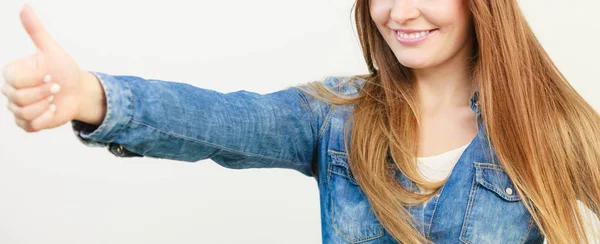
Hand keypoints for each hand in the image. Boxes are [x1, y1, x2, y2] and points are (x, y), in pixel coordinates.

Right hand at [1, 4, 86, 131]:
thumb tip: (24, 7)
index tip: (49, 74)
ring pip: (24, 113)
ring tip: (55, 98)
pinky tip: (54, 110)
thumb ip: (36, 31)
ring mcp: (17, 108)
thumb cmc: (63, 69)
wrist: (78, 90)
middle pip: (18, 99)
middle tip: (56, 86)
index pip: (14, 81)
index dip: (35, 80)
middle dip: (43, 93)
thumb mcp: (51, 50)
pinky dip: (46, 119)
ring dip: (45, 106)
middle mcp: (10, 91)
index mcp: (12, 73)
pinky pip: (30, 127)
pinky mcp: (27, 123)